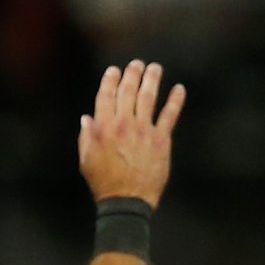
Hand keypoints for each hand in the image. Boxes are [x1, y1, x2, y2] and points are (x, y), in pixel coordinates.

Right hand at [78, 59, 184, 204]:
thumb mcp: (86, 160)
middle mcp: (123, 125)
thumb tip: (87, 118)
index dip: (110, 81)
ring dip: (152, 80)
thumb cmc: (103, 182)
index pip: (106, 97)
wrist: (127, 200)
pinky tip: (179, 89)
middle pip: (128, 92)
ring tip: (155, 68)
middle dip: (132, 75)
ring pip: (148, 98)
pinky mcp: (161, 139)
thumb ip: (86, 137)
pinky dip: (175, 101)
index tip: (114, 71)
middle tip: (136, 64)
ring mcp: (143, 130)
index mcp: (102, 129)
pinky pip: (170, 115)